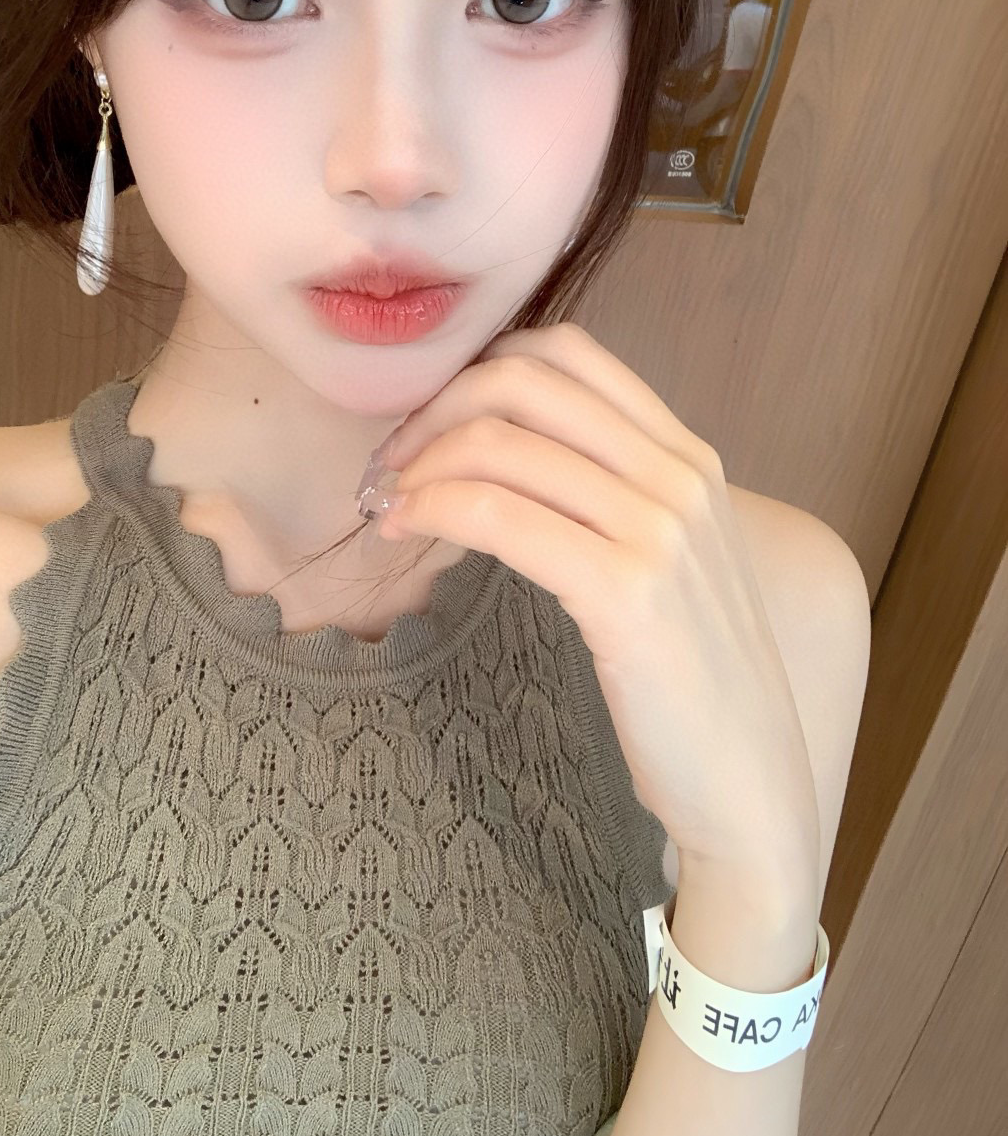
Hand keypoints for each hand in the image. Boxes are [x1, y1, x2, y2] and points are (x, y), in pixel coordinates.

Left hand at [373, 322, 819, 884]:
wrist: (749, 782)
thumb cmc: (692, 678)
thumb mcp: (669, 560)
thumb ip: (612, 495)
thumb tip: (507, 454)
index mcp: (689, 456)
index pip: (568, 353)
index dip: (479, 371)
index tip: (431, 424)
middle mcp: (680, 476)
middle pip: (524, 383)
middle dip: (436, 409)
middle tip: (391, 463)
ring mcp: (660, 531)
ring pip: (501, 445)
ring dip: (419, 463)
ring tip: (386, 503)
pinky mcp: (628, 592)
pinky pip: (500, 515)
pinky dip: (435, 508)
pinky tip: (405, 529)